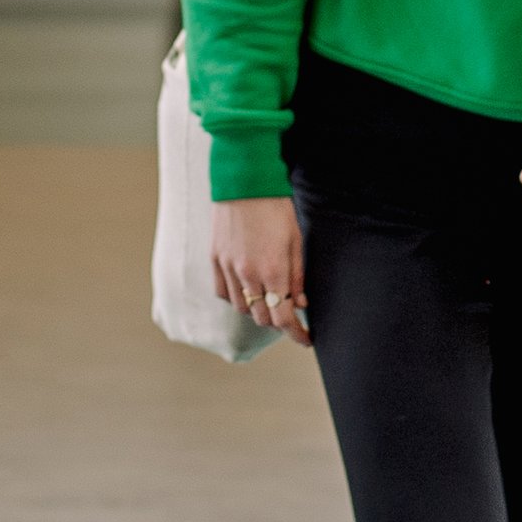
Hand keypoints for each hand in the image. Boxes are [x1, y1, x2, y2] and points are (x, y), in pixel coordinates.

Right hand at [212, 197, 310, 343]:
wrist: (244, 182)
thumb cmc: (275, 208)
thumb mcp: (295, 240)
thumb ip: (298, 276)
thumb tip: (300, 303)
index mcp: (273, 271)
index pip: (284, 317)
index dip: (297, 334)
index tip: (306, 339)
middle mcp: (248, 274)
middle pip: (263, 317)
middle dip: (279, 322)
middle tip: (290, 317)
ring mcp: (228, 267)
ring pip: (242, 308)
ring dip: (258, 311)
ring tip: (269, 302)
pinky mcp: (215, 259)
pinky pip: (223, 292)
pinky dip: (236, 298)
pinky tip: (247, 291)